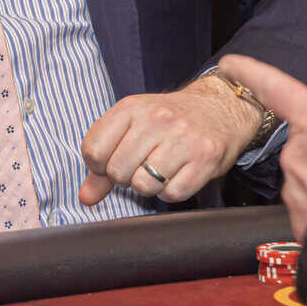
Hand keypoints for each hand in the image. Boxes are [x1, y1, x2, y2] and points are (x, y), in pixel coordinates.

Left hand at [77, 75, 260, 205]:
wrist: (221, 108)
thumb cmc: (170, 120)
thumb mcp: (132, 127)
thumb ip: (104, 161)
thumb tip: (86, 197)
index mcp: (132, 107)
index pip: (93, 150)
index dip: (100, 165)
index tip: (115, 159)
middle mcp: (157, 119)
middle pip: (117, 172)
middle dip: (125, 177)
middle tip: (142, 164)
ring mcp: (182, 138)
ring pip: (143, 185)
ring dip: (149, 185)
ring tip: (161, 169)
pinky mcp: (204, 158)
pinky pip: (172, 194)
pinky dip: (172, 190)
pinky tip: (179, 173)